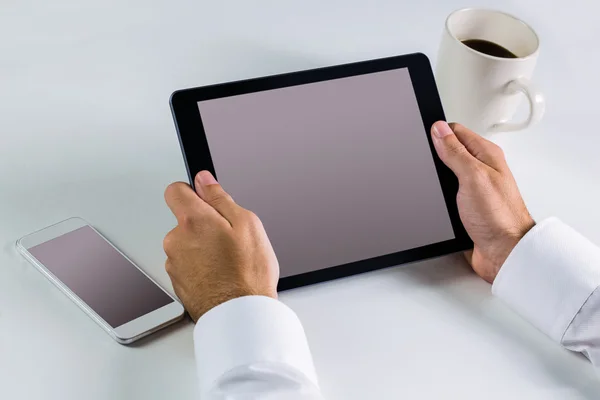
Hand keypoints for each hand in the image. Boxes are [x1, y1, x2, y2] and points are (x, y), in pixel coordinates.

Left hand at [163, 171, 278, 321]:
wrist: (240, 316)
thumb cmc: (247, 274)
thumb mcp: (247, 224)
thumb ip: (220, 198)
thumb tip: (204, 180)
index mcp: (192, 220)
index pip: (175, 190)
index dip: (192, 191)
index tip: (206, 198)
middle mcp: (176, 240)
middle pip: (185, 220)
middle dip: (204, 225)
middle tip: (231, 239)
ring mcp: (174, 264)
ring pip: (187, 244)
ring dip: (203, 248)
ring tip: (229, 262)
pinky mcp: (178, 283)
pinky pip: (188, 265)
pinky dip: (202, 267)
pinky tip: (222, 275)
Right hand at [431, 121, 534, 282]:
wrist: (504, 253)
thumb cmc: (500, 217)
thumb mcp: (472, 176)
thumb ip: (455, 152)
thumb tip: (439, 130)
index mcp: (486, 155)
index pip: (455, 132)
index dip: (437, 132)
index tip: (423, 136)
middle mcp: (480, 170)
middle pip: (449, 152)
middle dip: (433, 155)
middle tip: (421, 155)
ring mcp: (472, 190)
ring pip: (445, 175)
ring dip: (435, 179)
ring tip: (425, 177)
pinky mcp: (465, 208)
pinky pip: (445, 196)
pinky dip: (437, 197)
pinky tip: (433, 199)